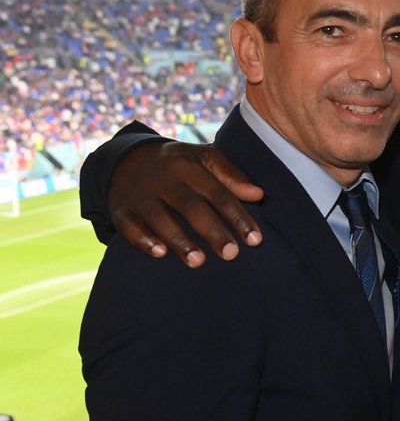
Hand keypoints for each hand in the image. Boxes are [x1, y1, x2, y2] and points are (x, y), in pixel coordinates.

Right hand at [109, 140, 264, 266]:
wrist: (125, 159)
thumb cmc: (177, 165)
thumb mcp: (202, 158)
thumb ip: (230, 175)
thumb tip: (258, 195)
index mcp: (186, 164)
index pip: (217, 191)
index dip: (237, 216)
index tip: (255, 240)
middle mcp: (162, 178)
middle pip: (189, 206)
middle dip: (212, 231)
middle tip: (231, 254)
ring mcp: (139, 194)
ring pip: (159, 218)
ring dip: (179, 240)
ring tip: (198, 261)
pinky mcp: (120, 209)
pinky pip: (128, 226)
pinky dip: (143, 239)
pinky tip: (159, 253)